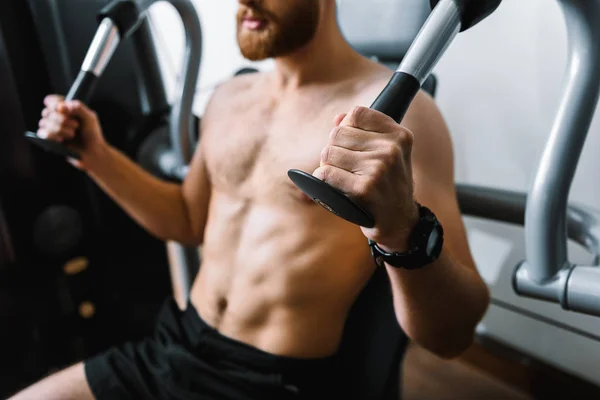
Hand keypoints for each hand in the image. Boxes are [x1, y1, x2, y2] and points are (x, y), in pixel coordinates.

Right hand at [37, 95, 106, 168]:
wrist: (92, 151)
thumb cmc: (92, 133)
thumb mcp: (90, 118)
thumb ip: (78, 108)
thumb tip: (61, 105)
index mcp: (65, 109)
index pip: (51, 101)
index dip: (54, 103)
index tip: (61, 108)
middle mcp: (56, 117)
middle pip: (46, 111)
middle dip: (61, 118)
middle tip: (76, 125)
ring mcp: (51, 128)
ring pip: (44, 122)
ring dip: (60, 128)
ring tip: (72, 134)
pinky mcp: (49, 139)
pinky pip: (42, 133)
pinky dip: (53, 136)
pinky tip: (62, 140)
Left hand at [313, 106, 418, 250]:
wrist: (399, 221)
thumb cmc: (388, 184)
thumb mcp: (386, 154)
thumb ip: (363, 131)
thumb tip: (338, 118)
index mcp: (399, 135)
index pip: (357, 113)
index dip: (347, 128)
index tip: (353, 144)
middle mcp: (391, 149)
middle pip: (338, 133)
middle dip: (335, 150)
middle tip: (346, 167)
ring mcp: (378, 168)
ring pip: (328, 153)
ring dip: (328, 166)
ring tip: (343, 178)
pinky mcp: (364, 188)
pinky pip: (326, 173)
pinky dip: (322, 180)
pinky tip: (332, 186)